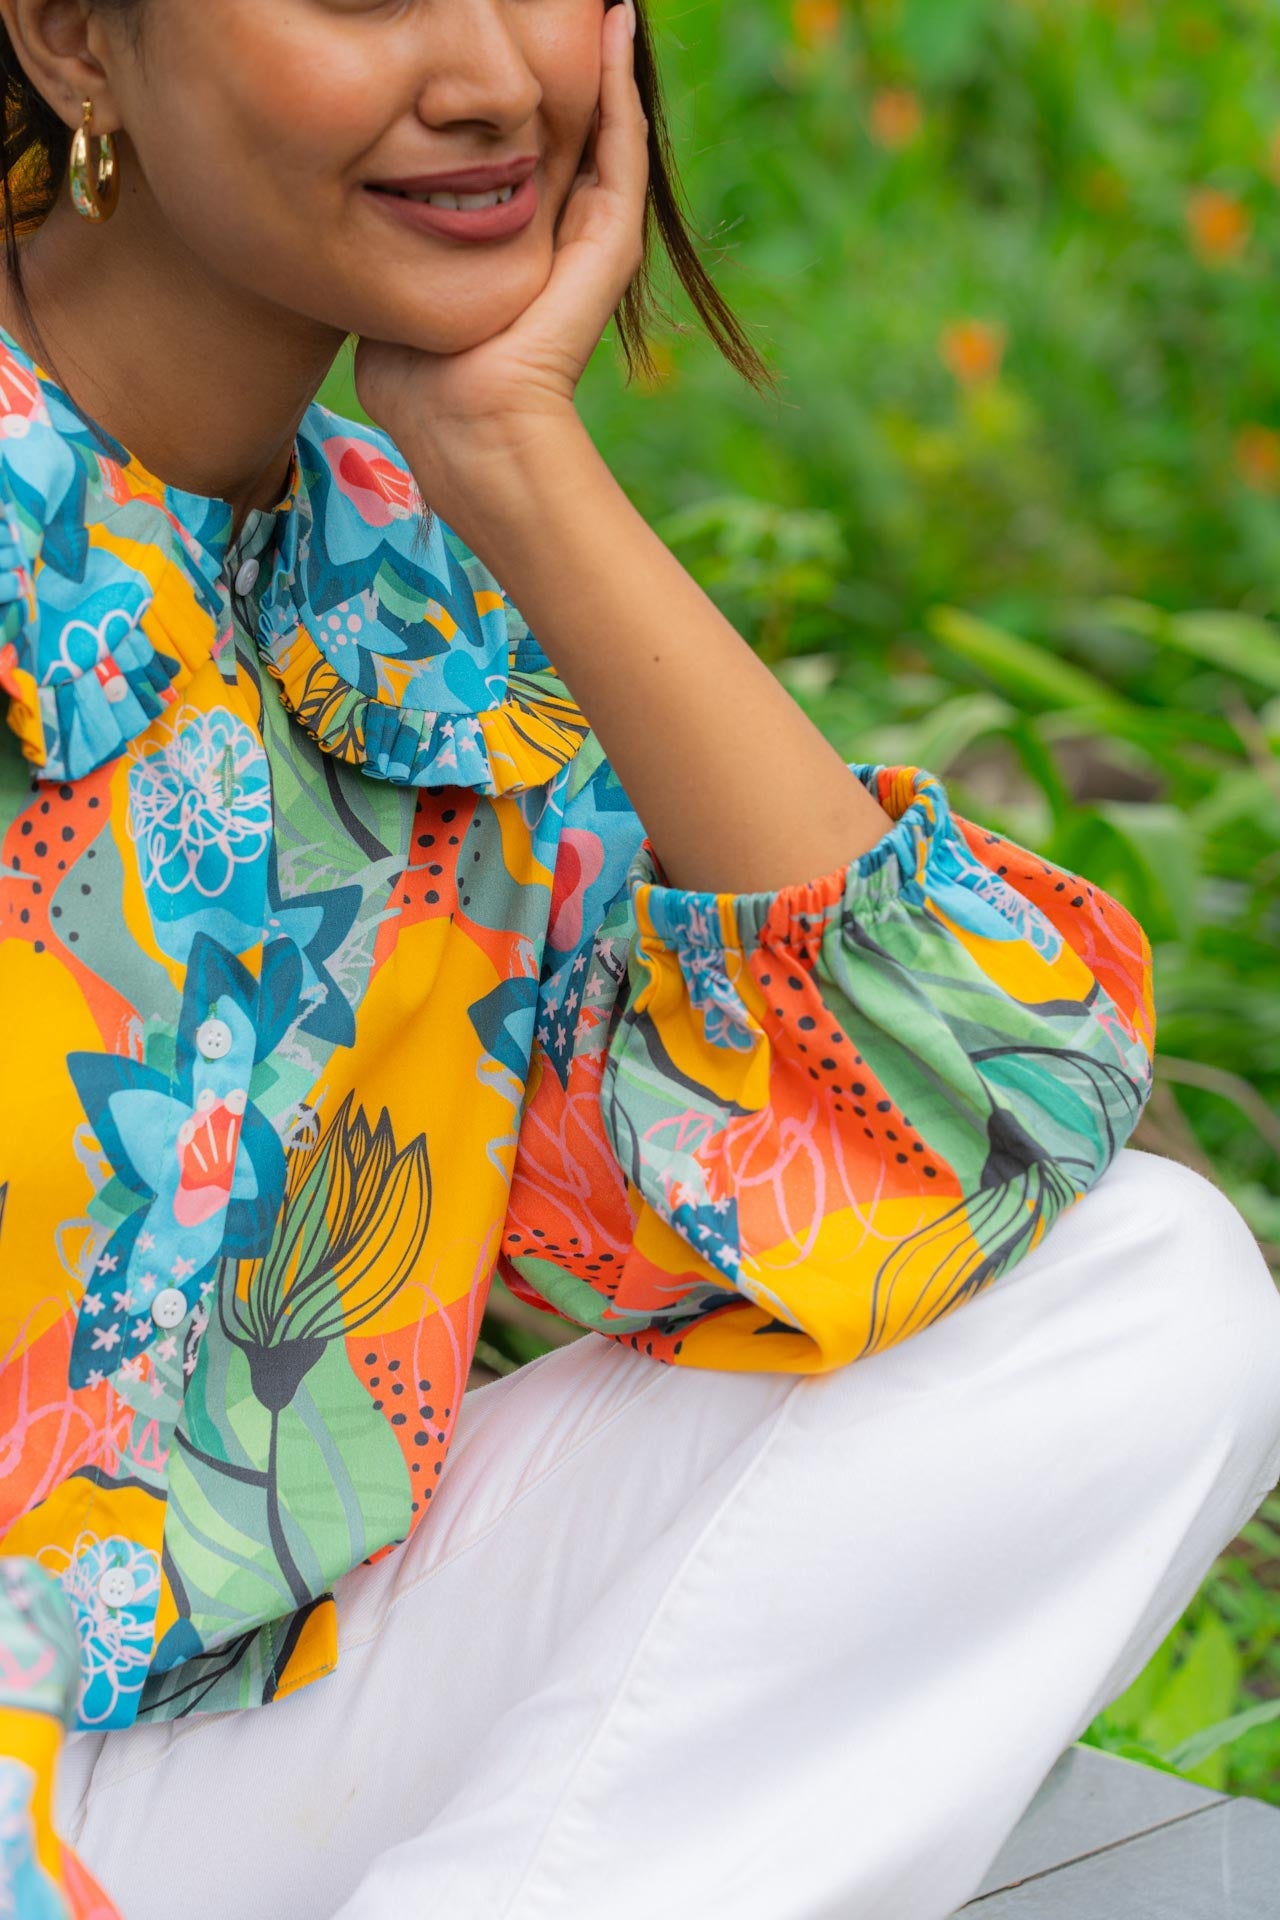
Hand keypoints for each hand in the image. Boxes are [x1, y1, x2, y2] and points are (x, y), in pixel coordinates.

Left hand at [352, 0, 647, 500]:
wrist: (466, 428)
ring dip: (602, 58)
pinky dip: (622, 84)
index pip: (515, 150)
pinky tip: (614, 25)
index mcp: (514, 244)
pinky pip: (622, 144)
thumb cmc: (419, 383)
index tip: (491, 33)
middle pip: (564, 127)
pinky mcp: (609, 239)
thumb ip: (386, 245)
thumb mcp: (393, 287)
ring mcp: (590, 235)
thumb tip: (339, 208)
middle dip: (559, 62)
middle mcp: (558, 232)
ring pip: (602, 123)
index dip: (507, 97)